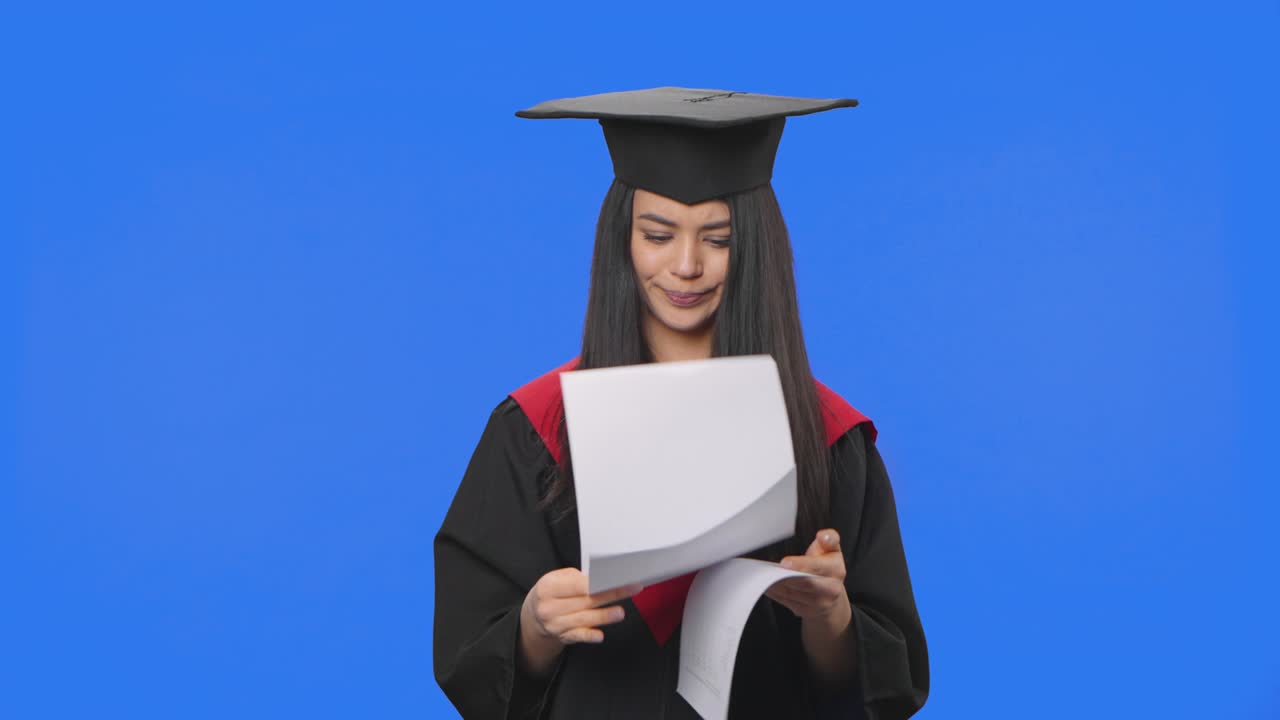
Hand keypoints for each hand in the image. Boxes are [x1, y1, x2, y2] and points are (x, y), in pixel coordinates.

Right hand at [518, 568, 640, 674]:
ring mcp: (555, 624)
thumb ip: (577, 578)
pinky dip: (589, 636)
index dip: (598, 582)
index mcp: (548, 587)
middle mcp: (549, 607)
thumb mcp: (557, 579)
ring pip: (584, 619)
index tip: (616, 578)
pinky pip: (578, 636)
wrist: (534, 614)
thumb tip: (601, 578)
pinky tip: (600, 635)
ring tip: (620, 612)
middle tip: (630, 590)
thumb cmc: (552, 592)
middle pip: (585, 601)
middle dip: (610, 595)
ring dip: (604, 616)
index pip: (577, 585)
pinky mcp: (562, 636)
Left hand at [765, 529, 851, 629]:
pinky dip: (775, 592)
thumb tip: (823, 536)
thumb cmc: (826, 565)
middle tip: (770, 569)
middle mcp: (831, 589)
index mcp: (836, 569)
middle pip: (805, 583)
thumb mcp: (831, 549)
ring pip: (792, 593)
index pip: (818, 567)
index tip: (785, 562)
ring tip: (764, 574)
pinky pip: (786, 601)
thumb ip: (829, 538)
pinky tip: (766, 583)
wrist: (830, 592)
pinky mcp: (805, 611)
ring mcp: (819, 603)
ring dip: (776, 583)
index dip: (802, 565)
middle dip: (786, 576)